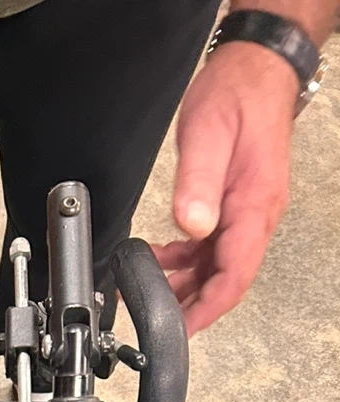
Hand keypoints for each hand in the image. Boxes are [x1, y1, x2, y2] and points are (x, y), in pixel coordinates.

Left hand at [152, 41, 298, 335]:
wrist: (256, 71)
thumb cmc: (238, 98)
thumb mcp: (208, 137)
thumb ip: (197, 184)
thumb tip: (192, 227)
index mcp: (254, 207)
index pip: (234, 276)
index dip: (208, 309)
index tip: (181, 330)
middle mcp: (255, 216)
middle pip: (225, 280)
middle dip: (190, 305)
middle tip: (150, 316)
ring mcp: (245, 214)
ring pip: (215, 267)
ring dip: (182, 284)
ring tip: (145, 291)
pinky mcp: (233, 208)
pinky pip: (210, 248)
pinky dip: (184, 261)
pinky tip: (159, 261)